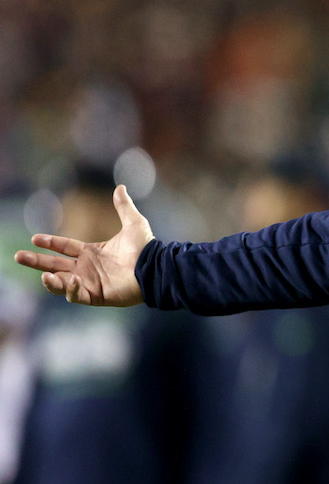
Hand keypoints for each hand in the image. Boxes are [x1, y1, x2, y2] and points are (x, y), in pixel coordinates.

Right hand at [13, 185, 151, 306]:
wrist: (156, 268)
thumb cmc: (146, 249)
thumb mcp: (134, 224)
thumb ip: (123, 207)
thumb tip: (120, 187)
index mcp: (92, 252)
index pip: (64, 247)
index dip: (50, 243)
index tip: (34, 238)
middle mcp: (88, 268)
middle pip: (55, 265)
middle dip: (36, 261)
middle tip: (18, 256)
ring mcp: (90, 283)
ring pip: (61, 283)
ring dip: (49, 280)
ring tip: (44, 274)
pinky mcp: (96, 296)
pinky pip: (76, 295)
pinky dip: (70, 289)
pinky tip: (70, 280)